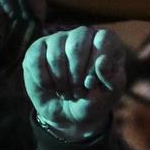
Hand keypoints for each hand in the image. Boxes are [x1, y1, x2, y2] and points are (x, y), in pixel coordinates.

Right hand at [23, 26, 124, 142]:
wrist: (69, 115)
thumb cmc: (93, 100)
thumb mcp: (109, 95)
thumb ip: (112, 79)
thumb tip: (102, 61)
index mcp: (105, 42)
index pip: (103, 39)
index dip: (96, 63)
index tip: (92, 84)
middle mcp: (82, 35)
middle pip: (77, 45)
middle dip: (76, 76)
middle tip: (79, 92)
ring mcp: (58, 39)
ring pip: (55, 54)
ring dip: (61, 81)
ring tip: (66, 92)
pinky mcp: (38, 49)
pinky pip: (36, 60)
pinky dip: (44, 80)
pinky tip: (50, 87)